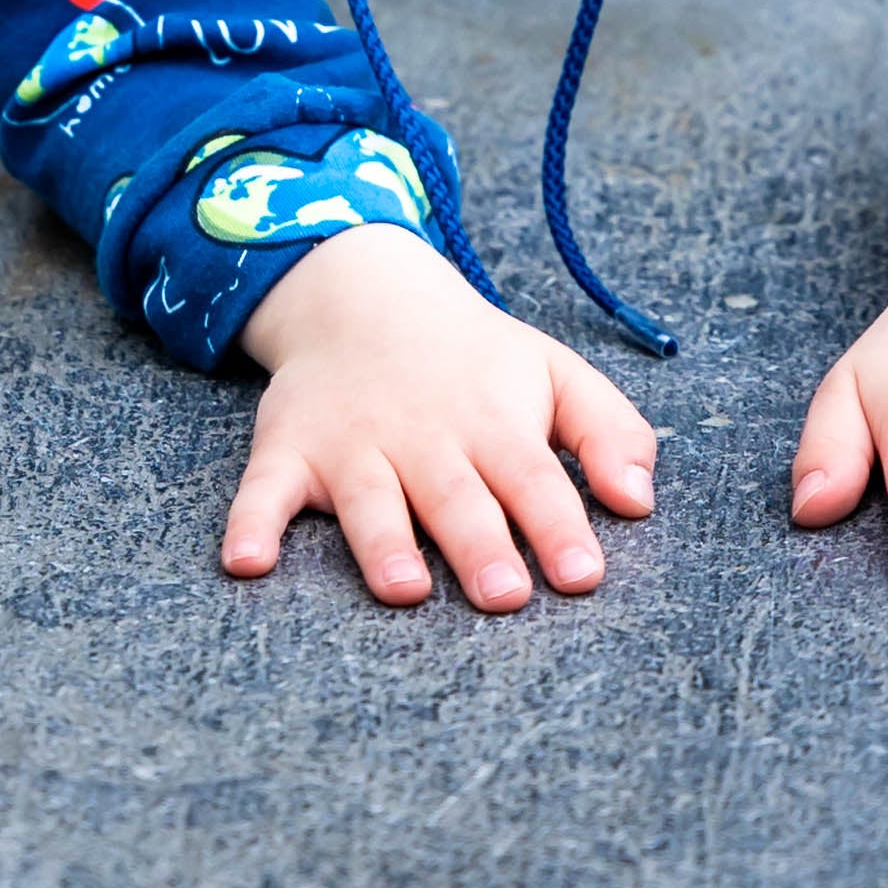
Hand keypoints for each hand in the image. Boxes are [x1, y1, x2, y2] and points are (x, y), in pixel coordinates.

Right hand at [225, 221, 657, 610]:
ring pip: (369, 498)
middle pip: (456, 497)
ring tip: (404, 588)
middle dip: (480, 545)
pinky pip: (264, 488)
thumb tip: (641, 500)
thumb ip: (607, 430)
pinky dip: (251, 522)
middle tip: (505, 595)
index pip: (533, 478)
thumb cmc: (474, 359)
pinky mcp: (289, 449)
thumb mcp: (552, 373)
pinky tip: (246, 562)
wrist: (364, 292)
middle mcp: (424, 436)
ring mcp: (352, 443)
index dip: (558, 525)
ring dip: (383, 542)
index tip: (583, 575)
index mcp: (492, 422)